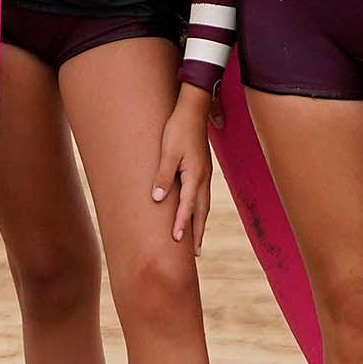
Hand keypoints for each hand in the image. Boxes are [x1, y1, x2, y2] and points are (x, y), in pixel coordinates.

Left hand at [153, 90, 214, 251]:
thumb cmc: (178, 129)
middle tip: (195, 253)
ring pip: (204, 204)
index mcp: (195, 175)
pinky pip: (203, 195)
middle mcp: (203, 178)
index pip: (187, 206)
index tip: (176, 240)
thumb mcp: (167, 151)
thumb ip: (163, 175)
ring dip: (200, 222)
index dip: (181, 223)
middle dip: (198, 232)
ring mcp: (205, 174)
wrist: (193, 110)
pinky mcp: (202, 169)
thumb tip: (158, 199)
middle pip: (201, 211)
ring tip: (196, 239)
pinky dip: (200, 209)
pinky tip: (195, 212)